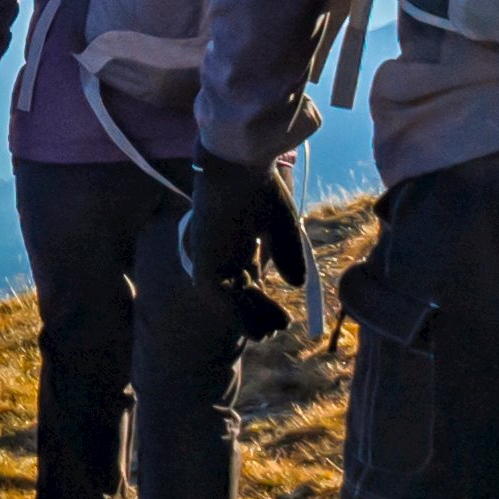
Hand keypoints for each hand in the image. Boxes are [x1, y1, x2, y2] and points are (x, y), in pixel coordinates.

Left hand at [181, 158, 309, 341]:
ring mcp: (210, 258)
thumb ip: (287, 255)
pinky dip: (235, 315)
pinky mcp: (203, 261)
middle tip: (280, 328)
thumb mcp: (281, 227)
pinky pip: (216, 297)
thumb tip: (295, 284)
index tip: (285, 319)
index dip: (264, 303)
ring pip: (228, 299)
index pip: (247, 281)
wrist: (237, 165)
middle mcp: (221, 254)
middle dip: (258, 313)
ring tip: (271, 333)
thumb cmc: (259, 187)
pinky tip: (257, 329)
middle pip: (238, 294)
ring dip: (249, 318)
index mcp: (235, 244)